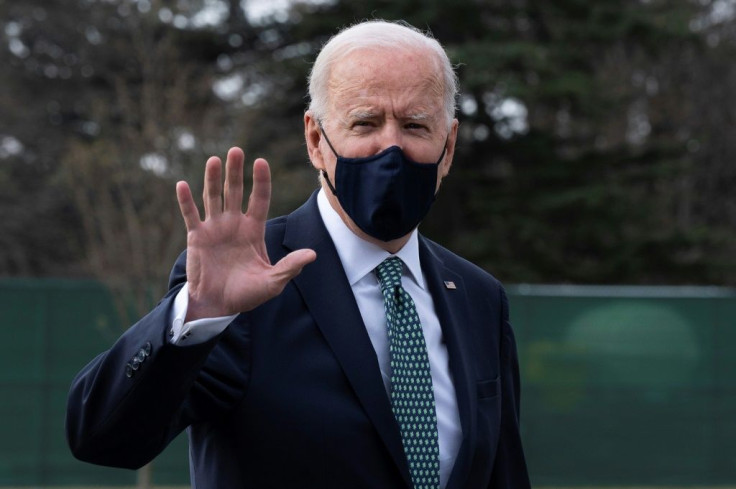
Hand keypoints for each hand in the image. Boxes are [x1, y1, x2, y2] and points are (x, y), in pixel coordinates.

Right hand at [176, 147, 315, 320]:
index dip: (261, 181)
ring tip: (214, 160)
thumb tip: (312, 255)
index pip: (259, 199)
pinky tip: (182, 184)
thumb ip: (289, 266)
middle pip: (235, 192)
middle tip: (236, 150)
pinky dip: (186, 200)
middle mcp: (234, 224)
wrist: (218, 306)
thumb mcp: (272, 282)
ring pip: (213, 197)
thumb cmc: (247, 294)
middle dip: (235, 172)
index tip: (261, 162)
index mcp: (253, 230)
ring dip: (212, 179)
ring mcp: (214, 228)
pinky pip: (191, 215)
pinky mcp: (197, 236)